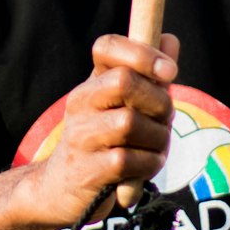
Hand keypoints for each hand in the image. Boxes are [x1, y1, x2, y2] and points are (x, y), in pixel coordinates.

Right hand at [27, 33, 178, 226]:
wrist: (60, 189)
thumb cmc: (102, 143)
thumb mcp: (122, 108)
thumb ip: (148, 77)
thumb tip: (169, 39)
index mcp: (91, 85)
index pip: (106, 47)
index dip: (142, 53)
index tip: (169, 72)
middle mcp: (80, 104)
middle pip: (124, 81)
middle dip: (159, 100)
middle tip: (165, 119)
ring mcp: (81, 137)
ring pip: (130, 123)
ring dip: (157, 138)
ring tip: (156, 147)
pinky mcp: (88, 170)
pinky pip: (129, 160)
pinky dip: (148, 163)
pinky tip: (145, 166)